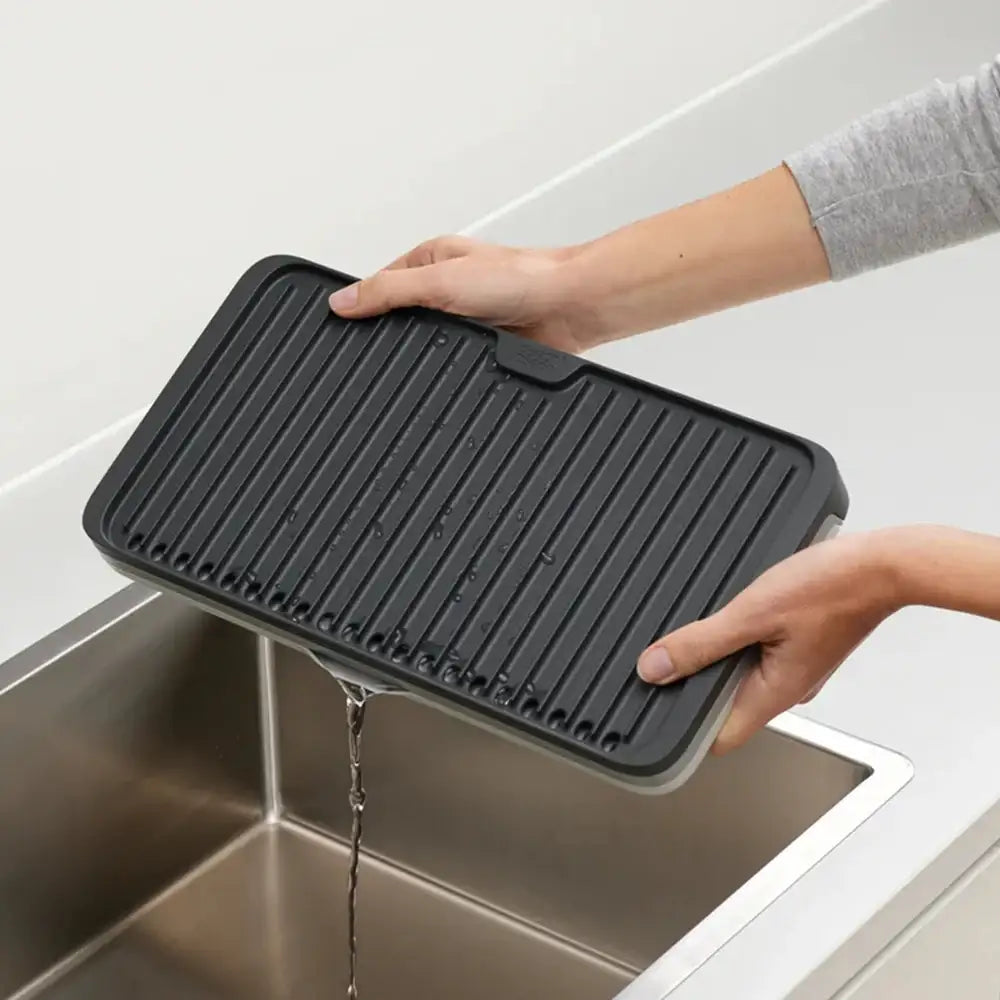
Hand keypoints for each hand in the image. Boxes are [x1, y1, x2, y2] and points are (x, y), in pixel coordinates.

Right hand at [328, 236, 598, 353]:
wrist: (571, 306)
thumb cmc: (521, 278)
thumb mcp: (439, 279)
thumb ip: (388, 291)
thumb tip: (342, 302)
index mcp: (428, 261)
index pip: (377, 286)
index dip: (359, 309)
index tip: (339, 331)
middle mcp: (444, 289)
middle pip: (399, 320)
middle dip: (393, 338)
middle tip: (382, 356)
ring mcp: (463, 320)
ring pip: (427, 346)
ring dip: (426, 355)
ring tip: (422, 361)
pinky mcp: (482, 348)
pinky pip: (453, 364)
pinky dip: (449, 369)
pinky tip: (447, 373)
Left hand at [636, 531, 902, 753]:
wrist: (882, 565)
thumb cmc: (832, 588)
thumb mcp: (751, 613)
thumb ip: (701, 643)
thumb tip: (655, 667)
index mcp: (774, 694)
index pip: (720, 738)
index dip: (684, 730)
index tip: (656, 708)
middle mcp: (786, 688)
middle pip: (725, 705)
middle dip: (694, 683)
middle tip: (667, 656)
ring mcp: (795, 667)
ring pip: (740, 675)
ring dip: (715, 657)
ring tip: (700, 629)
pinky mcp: (801, 644)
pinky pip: (758, 652)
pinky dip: (738, 639)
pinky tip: (731, 614)